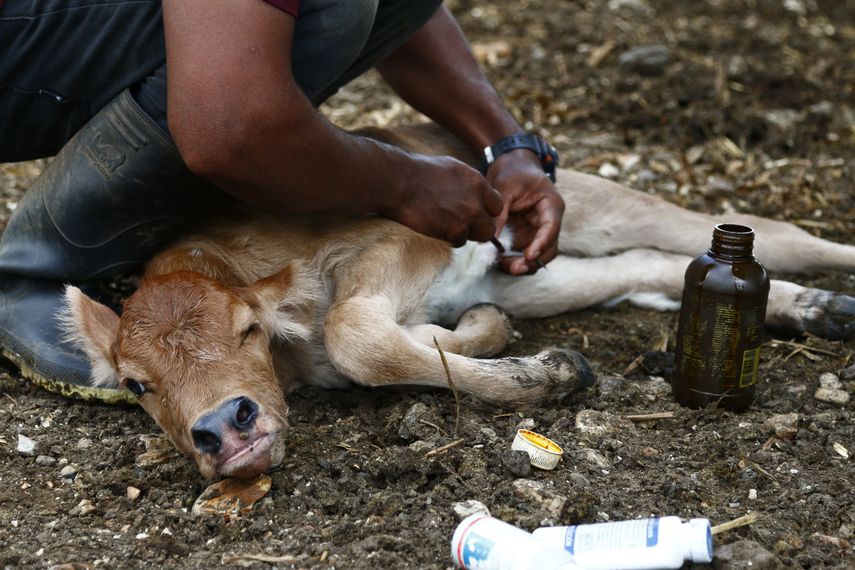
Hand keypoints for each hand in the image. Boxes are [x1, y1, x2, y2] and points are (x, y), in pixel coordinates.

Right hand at [391, 154, 503, 246]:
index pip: (496, 205)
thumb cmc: (421, 172)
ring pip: (475, 237)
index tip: (476, 213)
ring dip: (464, 234)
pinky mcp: (453, 232)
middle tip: (464, 225)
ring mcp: (466, 218)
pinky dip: (449, 238)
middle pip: (489, 226)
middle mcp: (476, 201)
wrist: (401, 183)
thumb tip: (477, 194)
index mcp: (477, 183)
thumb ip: (470, 184)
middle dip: (478, 228)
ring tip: (447, 225)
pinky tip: (437, 227)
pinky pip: (458, 242)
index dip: (486, 211)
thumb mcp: (453, 169)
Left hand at [487, 149, 564, 274]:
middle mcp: (548, 221)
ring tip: (501, 266)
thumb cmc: (512, 172)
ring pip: (536, 255)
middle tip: (513, 269)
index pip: (551, 228)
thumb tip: (492, 239)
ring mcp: (537, 231)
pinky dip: (512, 259)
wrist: (511, 166)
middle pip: (548, 249)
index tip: (529, 256)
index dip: (541, 244)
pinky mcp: (525, 236)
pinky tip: (498, 261)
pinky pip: (522, 253)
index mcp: (551, 205)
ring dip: (521, 264)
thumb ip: (500, 213)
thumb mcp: (505, 188)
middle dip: (532, 261)